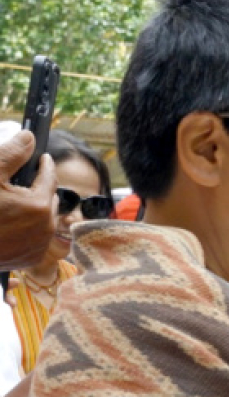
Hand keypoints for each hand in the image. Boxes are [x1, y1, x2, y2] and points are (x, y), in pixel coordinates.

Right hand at [0, 130, 56, 270]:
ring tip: (18, 201)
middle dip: (40, 188)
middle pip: (50, 199)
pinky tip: (14, 222)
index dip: (45, 165)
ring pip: (45, 219)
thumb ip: (11, 155)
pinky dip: (30, 228)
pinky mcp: (30, 259)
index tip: (43, 159)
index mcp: (39, 205)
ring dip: (36, 208)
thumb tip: (29, 137)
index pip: (49, 178)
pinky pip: (37, 238)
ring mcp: (38, 245)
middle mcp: (45, 227)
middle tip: (27, 181)